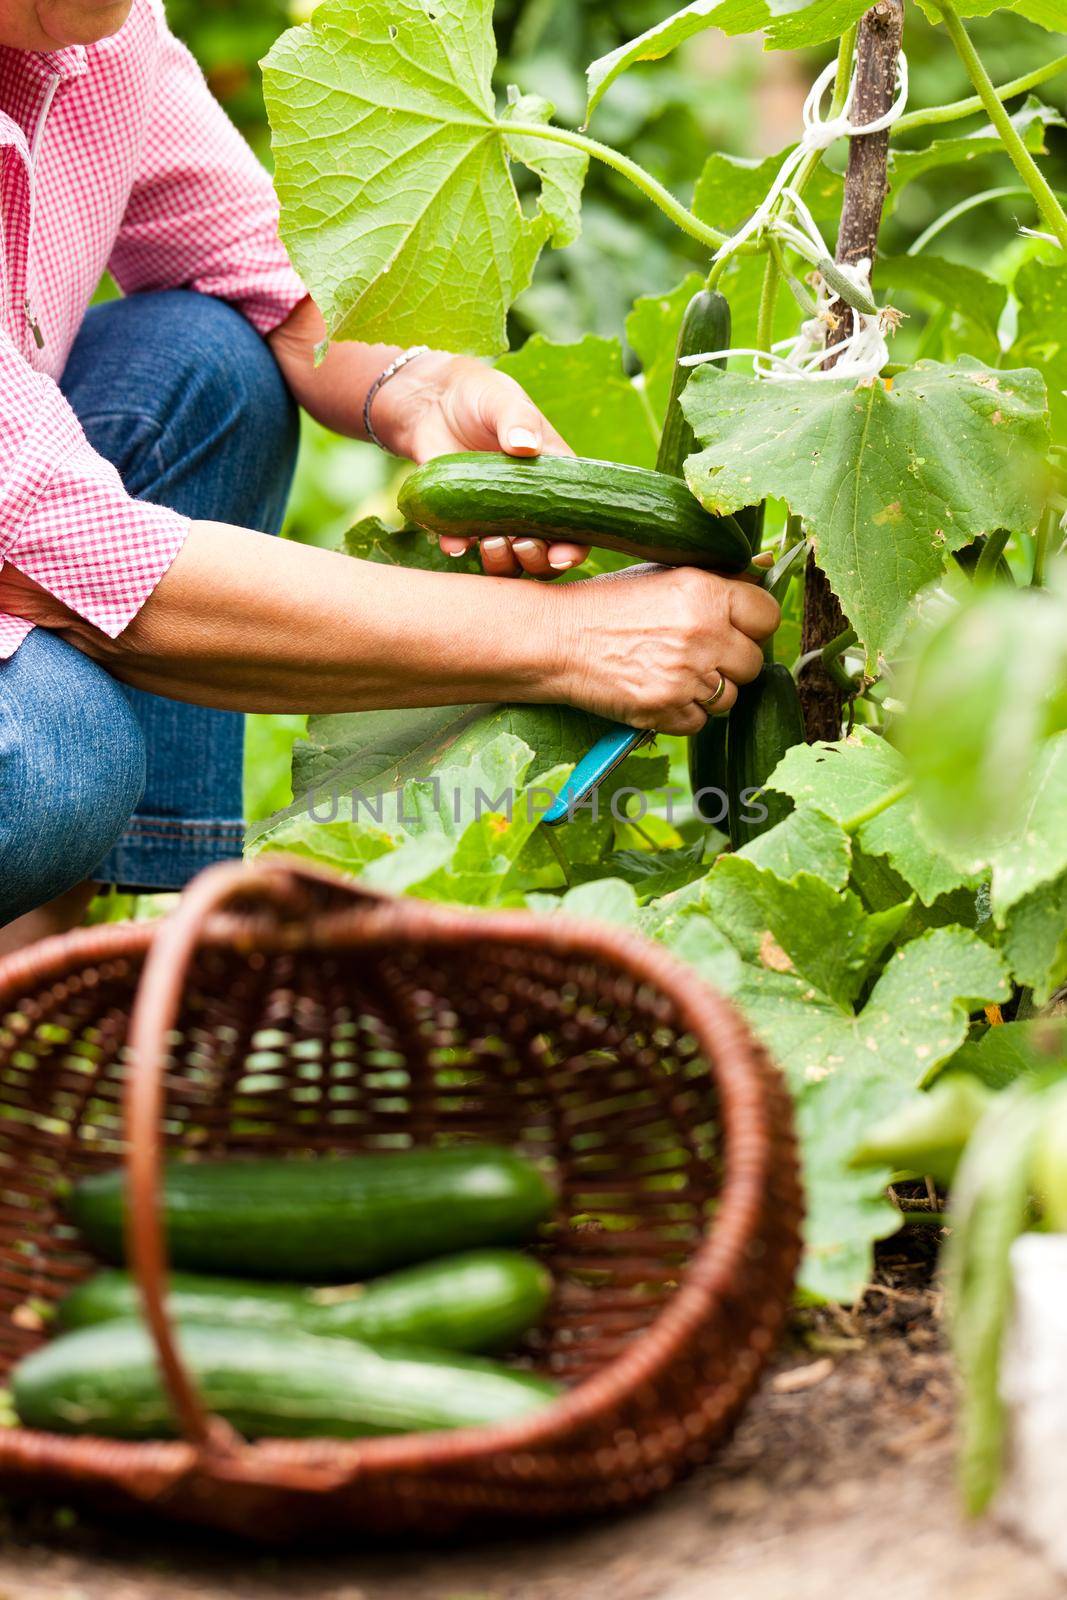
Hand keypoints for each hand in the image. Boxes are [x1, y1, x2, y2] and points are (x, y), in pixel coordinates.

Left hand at [374, 351, 587, 578]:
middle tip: (521, 545)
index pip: (576, 525)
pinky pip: (463, 545)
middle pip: (544, 555)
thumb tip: (525, 446)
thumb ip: (517, 419)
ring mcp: (495, 516)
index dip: (574, 548)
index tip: (562, 556)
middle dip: (537, 561)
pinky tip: (454, 543)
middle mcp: (529, 506)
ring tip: (490, 543)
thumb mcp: (502, 399)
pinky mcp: (461, 518)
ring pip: (508, 560)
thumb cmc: (480, 395)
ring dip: (502, 563)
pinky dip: (459, 549)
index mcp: (553, 481)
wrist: (431, 401)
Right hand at [549, 566, 779, 734]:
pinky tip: (657, 692)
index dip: (752, 624)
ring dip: (708, 691)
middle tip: (698, 654)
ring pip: (729, 697)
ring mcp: (686, 675)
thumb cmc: (608, 603)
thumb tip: (767, 564)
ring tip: (672, 672)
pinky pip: (699, 722)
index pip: (766, 615)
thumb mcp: (662, 577)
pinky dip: (682, 713)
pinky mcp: (666, 709)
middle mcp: (702, 633)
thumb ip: (715, 580)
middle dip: (730, 661)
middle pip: (752, 662)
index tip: (735, 628)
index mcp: (704, 591)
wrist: (555, 638)